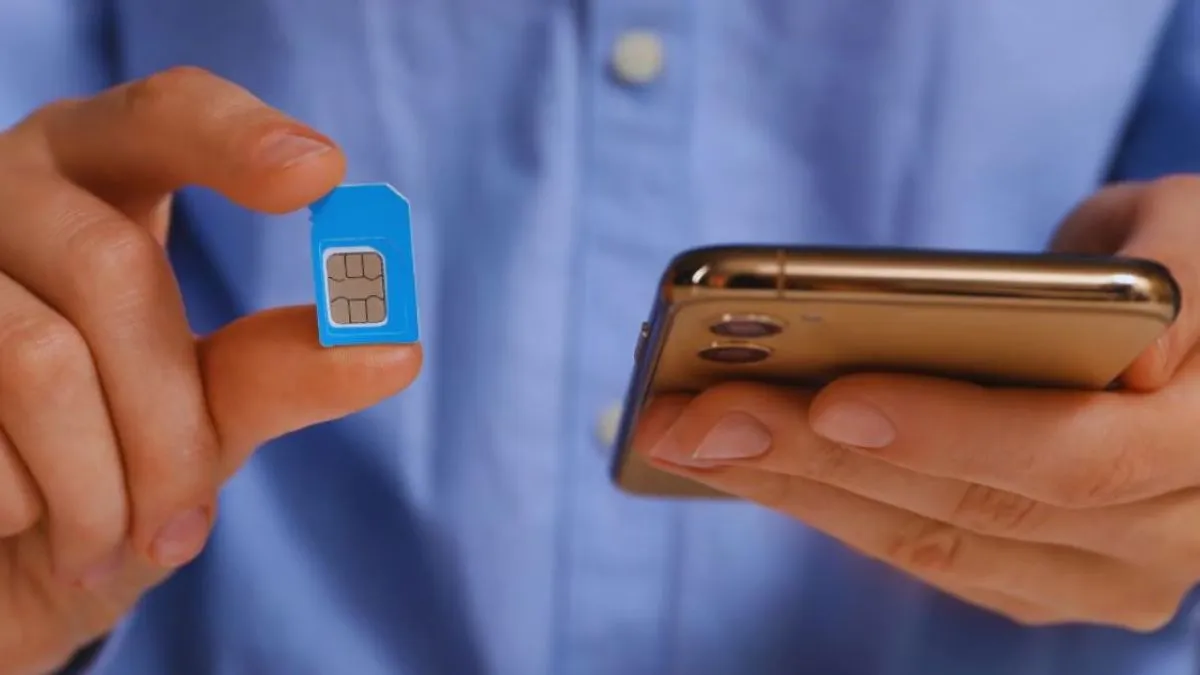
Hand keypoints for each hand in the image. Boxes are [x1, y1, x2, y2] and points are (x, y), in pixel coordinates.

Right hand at [0, 67, 420, 673]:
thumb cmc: (102, 471)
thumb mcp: (199, 421)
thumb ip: (275, 373)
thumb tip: (392, 348)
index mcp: (98, 182)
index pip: (165, 116)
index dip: (235, 138)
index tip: (321, 174)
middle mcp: (7, 195)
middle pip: (110, 265)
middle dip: (168, 422)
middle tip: (186, 527)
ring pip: (39, 359)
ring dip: (98, 486)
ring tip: (109, 544)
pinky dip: (21, 509)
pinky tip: (21, 523)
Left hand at [634, 176, 1199, 632]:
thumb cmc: (1181, 267)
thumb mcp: (1192, 229)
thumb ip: (1177, 276)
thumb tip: (1134, 356)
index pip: (1069, 456)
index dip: (946, 433)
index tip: (826, 400)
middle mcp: (1166, 533)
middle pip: (969, 513)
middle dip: (814, 465)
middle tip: (690, 420)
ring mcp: (1107, 576)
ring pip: (930, 548)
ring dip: (793, 492)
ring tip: (687, 438)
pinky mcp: (1048, 583)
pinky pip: (923, 556)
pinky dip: (826, 507)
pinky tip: (747, 463)